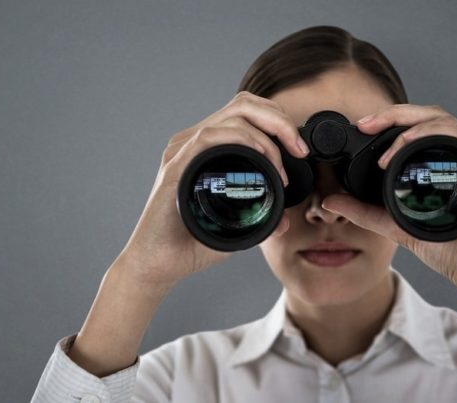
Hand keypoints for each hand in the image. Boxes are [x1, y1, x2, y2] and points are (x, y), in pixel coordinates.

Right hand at [119, 91, 307, 285]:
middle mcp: (193, 143)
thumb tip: (284, 221)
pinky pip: (210, 137)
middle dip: (280, 120)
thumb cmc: (190, 244)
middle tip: (299, 150)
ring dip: (268, 134)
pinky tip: (261, 158)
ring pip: (233, 115)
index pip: (246, 113)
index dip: (278, 122)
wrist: (157, 264)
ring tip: (284, 164)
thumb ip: (258, 219)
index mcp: (206, 149)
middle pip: (244, 104)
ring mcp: (182, 151)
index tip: (299, 151)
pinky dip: (242, 140)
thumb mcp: (234, 228)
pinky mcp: (176, 165)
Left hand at [320, 104, 456, 297]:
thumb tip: (330, 201)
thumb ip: (364, 212)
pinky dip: (433, 134)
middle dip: (394, 114)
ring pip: (445, 120)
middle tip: (366, 123)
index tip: (363, 126)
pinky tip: (409, 144)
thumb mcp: (396, 226)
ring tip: (384, 139)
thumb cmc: (453, 250)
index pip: (419, 127)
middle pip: (430, 115)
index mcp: (448, 162)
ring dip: (410, 124)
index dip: (390, 120)